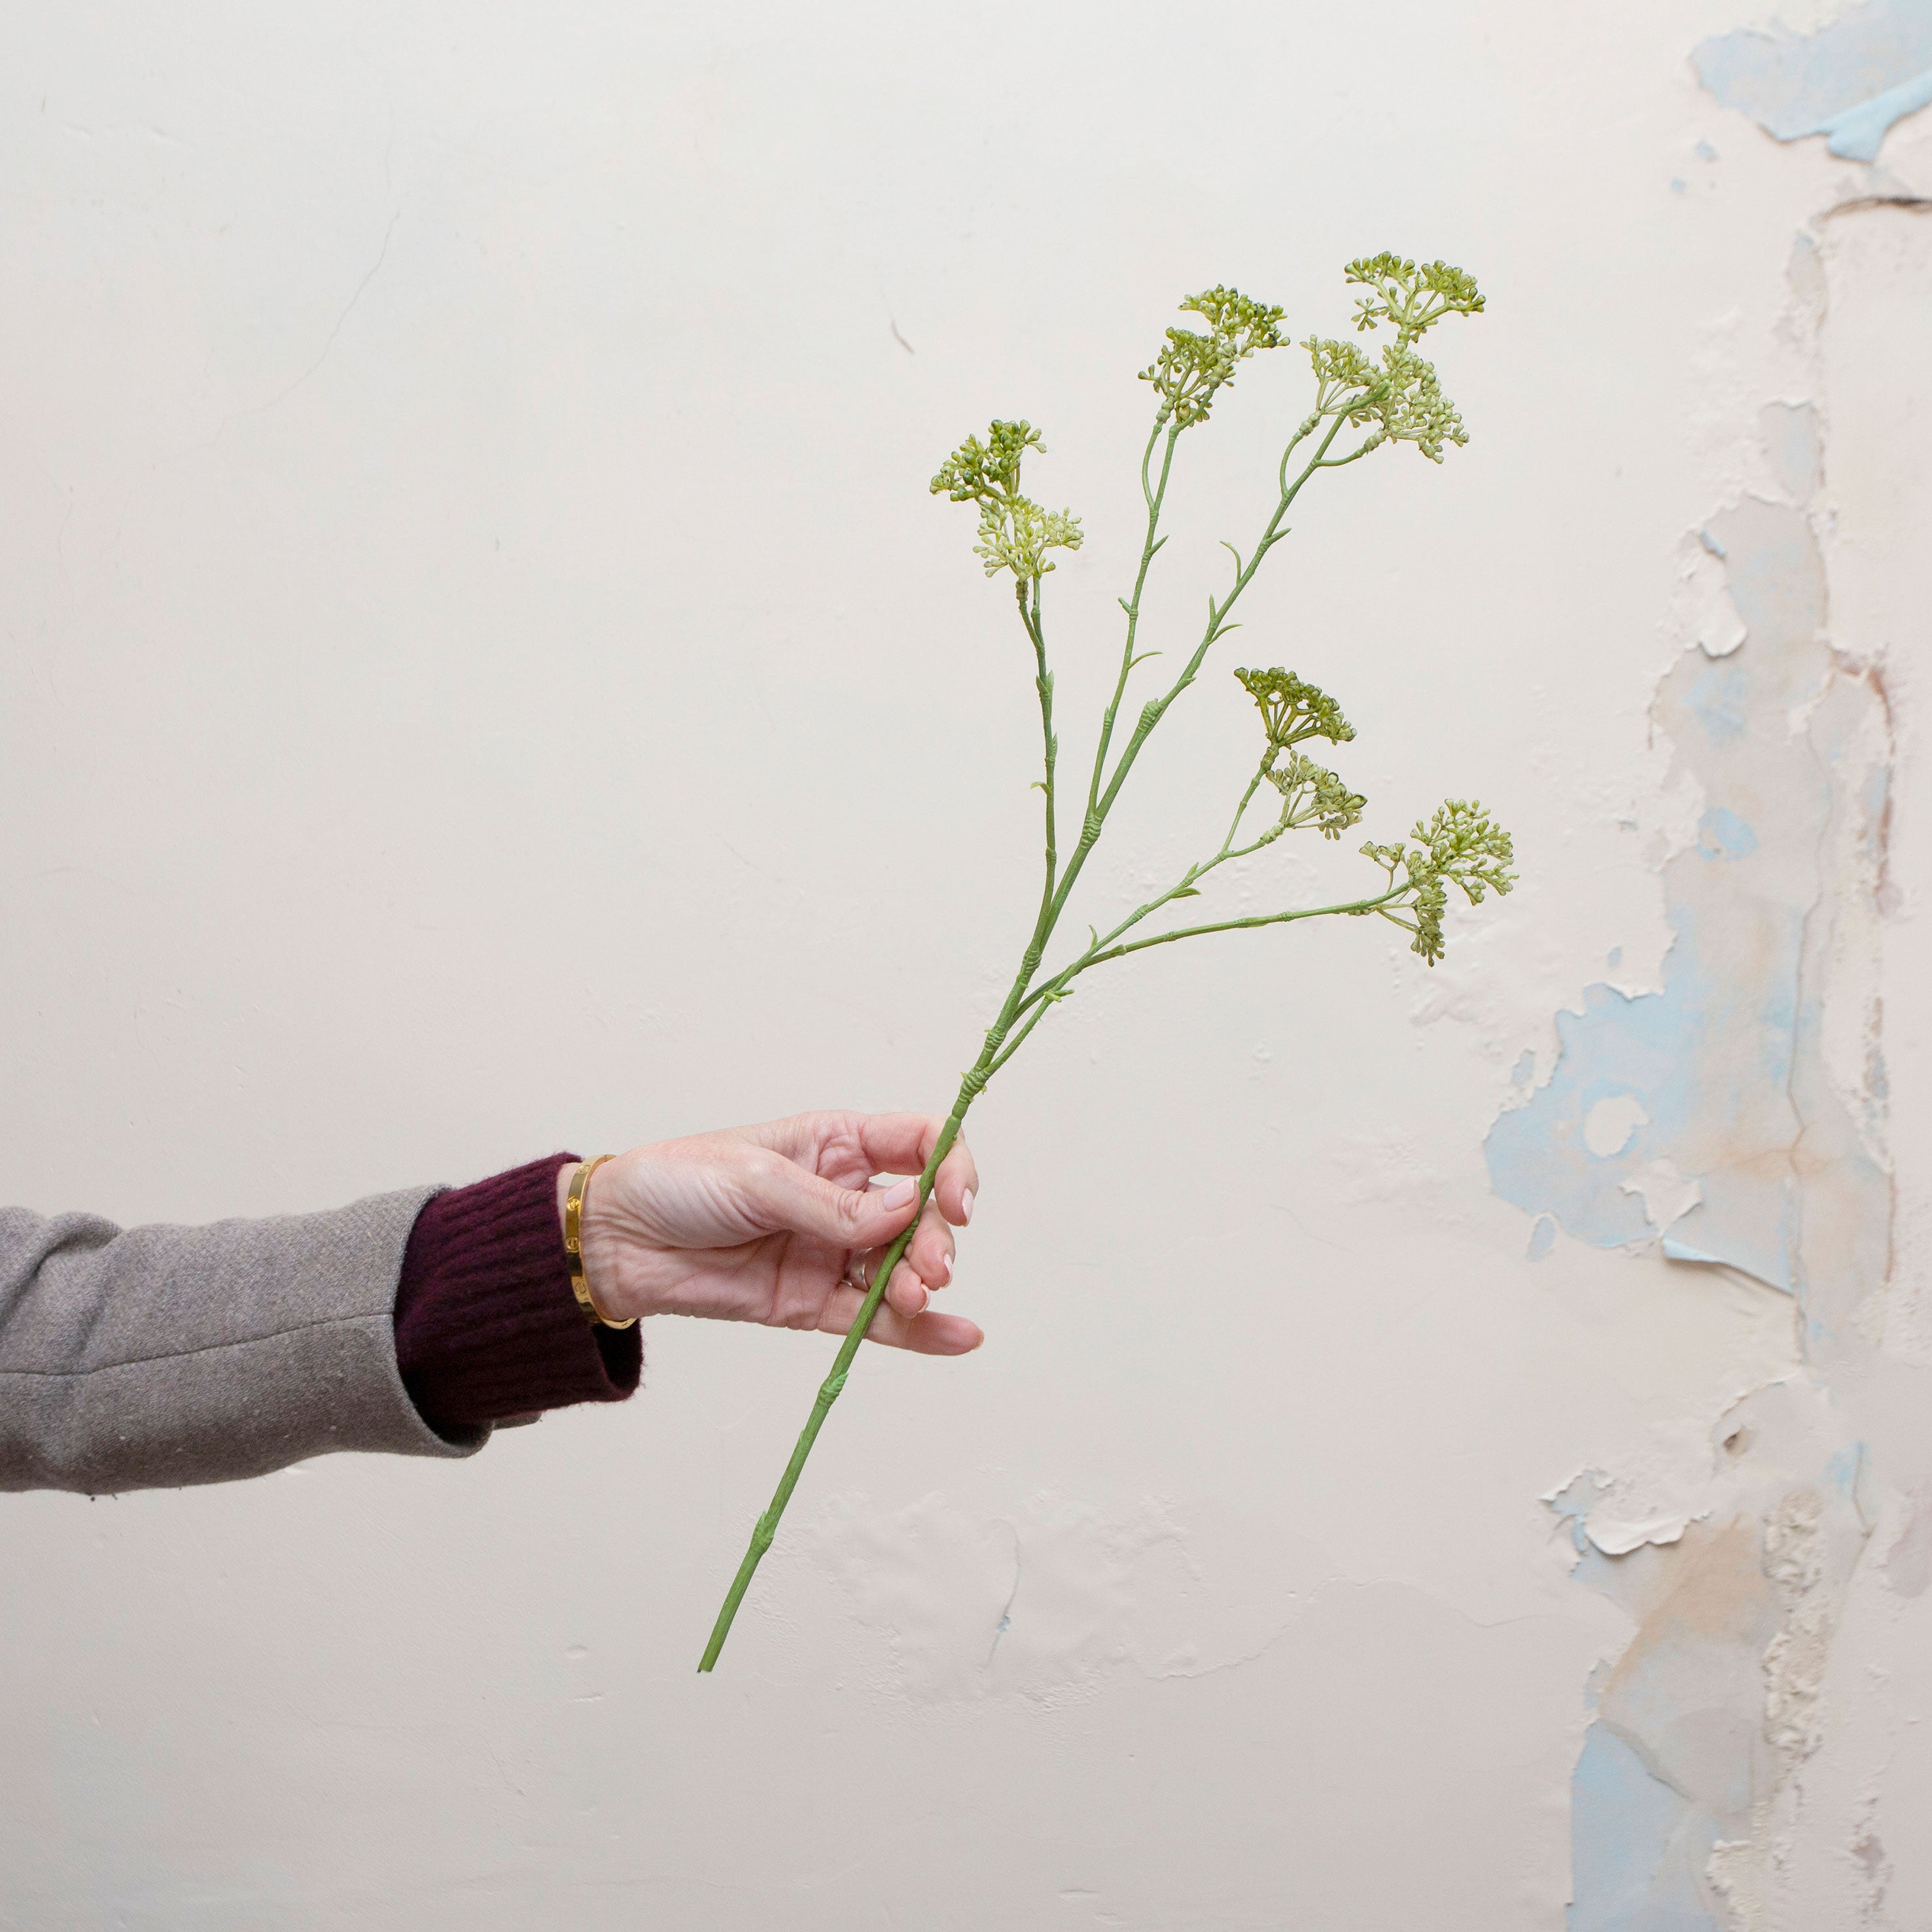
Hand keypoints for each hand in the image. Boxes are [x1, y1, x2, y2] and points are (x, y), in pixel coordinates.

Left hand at [557, 1112, 981, 1354]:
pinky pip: (874, 1318)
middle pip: (920, 1214)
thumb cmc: (677, 1183)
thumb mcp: (756, 1178)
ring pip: (901, 1268)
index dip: (951, 1165)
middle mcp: (844, 1196)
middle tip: (929, 1268)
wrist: (617, 1241)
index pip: (919, 1142)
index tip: (957, 1202)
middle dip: (935, 1240)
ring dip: (922, 1284)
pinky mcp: (812, 1301)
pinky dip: (919, 1331)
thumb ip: (832, 1205)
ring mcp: (831, 1251)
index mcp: (835, 1143)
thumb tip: (907, 1211)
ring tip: (918, 1298)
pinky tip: (959, 1336)